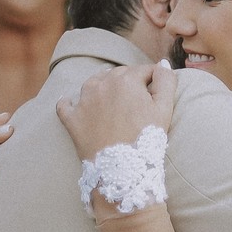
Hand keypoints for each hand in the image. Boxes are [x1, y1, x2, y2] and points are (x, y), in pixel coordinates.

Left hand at [56, 62, 176, 160]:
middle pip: (118, 74)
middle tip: (138, 98)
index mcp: (126, 80)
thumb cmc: (145, 139)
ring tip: (112, 97)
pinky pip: (65, 105)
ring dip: (103, 86)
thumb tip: (162, 63)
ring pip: (93, 83)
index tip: (156, 90)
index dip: (153, 79)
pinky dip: (68, 103)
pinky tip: (71, 103)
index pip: (143, 71)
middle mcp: (102, 85)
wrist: (122, 169)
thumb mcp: (164, 108)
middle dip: (129, 82)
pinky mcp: (72, 119)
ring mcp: (84, 101)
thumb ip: (166, 81)